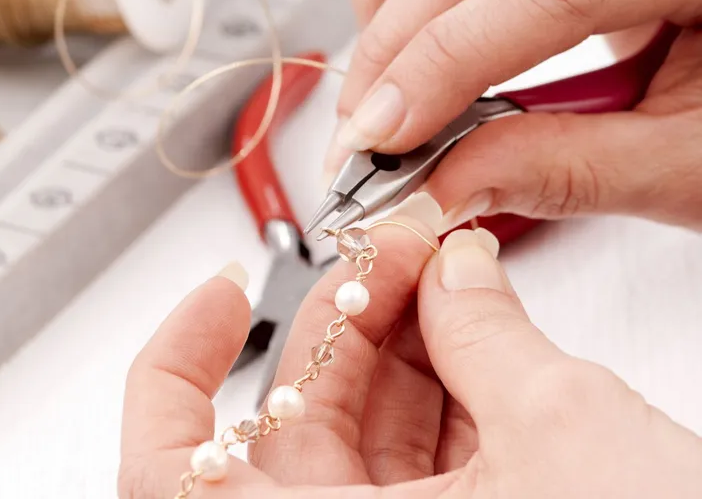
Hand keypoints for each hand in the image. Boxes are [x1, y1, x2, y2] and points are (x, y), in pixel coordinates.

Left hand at [117, 213, 701, 497]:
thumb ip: (490, 335)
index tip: (221, 292)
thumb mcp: (563, 433)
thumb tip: (460, 274)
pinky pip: (414, 472)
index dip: (174, 369)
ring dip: (400, 353)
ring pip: (359, 443)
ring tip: (449, 282)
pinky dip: (439, 402)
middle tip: (398, 258)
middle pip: (292, 426)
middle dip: (345, 324)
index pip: (166, 470)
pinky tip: (474, 340)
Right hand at [324, 0, 701, 229]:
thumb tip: (446, 188)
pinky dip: (425, 8)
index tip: (379, 137)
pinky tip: (418, 62)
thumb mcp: (692, 165)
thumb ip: (565, 171)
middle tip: (362, 144)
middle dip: (395, 54)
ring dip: (398, 26)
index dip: (439, 65)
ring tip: (386, 109)